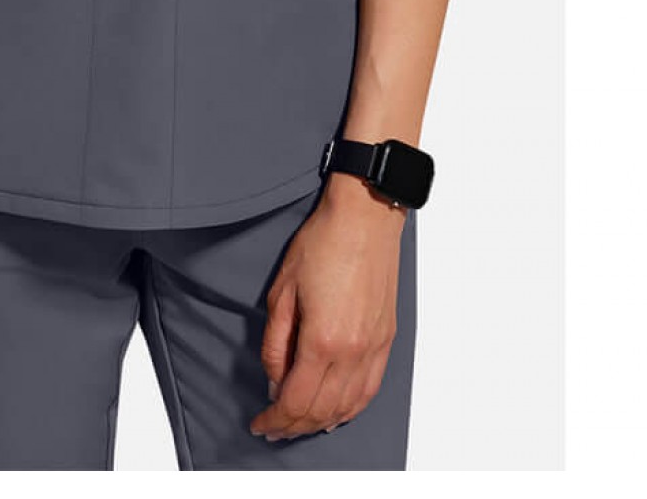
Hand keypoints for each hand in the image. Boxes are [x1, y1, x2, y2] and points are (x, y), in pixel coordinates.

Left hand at [248, 176, 406, 442]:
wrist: (364, 218)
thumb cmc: (323, 243)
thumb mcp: (282, 291)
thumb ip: (275, 343)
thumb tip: (274, 380)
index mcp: (322, 341)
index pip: (295, 400)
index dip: (274, 418)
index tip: (260, 423)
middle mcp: (352, 352)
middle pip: (321, 410)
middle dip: (293, 426)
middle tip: (274, 428)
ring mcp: (373, 348)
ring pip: (348, 407)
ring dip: (321, 422)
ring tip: (299, 424)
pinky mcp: (386, 339)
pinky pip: (369, 390)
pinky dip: (351, 409)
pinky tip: (336, 412)